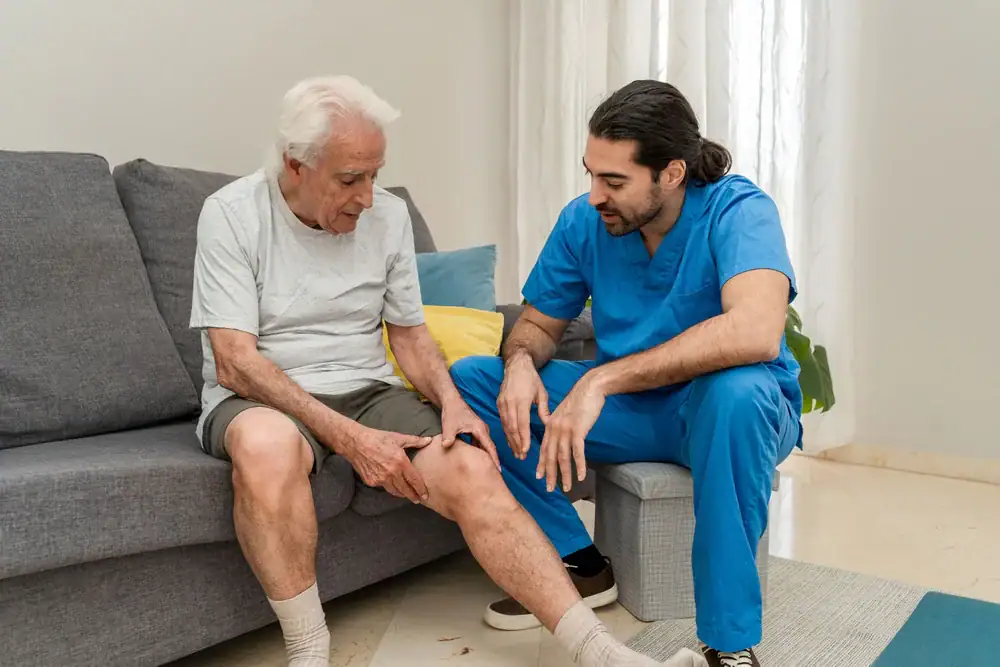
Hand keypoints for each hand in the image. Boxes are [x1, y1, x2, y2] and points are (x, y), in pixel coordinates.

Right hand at [342, 426, 433, 502]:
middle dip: (413, 496)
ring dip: (402, 494)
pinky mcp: (371, 481)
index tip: (425, 496)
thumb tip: (429, 440)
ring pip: (394, 491)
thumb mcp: (398, 438)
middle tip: (418, 500)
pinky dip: (389, 487)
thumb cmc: (378, 438)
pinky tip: (392, 485)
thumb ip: (415, 441)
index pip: (414, 480)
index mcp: (400, 462)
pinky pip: (383, 487)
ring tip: (407, 495)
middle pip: (405, 490)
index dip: (421, 490)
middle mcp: (391, 473)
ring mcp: (380, 479)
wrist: (356, 443)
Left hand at [441, 397, 500, 470]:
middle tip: (495, 476)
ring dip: (487, 457)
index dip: (494, 459)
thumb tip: (445, 445)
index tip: (498, 471)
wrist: (452, 401)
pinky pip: (481, 444)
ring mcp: (481, 430)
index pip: (490, 447)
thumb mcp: (449, 425)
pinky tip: (479, 461)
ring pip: (485, 446)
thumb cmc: (452, 413)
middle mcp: (483, 430)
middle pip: (490, 448)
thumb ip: (448, 436)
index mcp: (480, 429)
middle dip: (493, 461)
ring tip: (489, 471)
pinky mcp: (477, 431)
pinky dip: (481, 452)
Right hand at [497, 353, 549, 459]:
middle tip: (522, 457)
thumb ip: (544, 410)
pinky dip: (506, 433)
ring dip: (511, 441)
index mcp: (521, 400)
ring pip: (505, 426)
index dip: (523, 438)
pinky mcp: (499, 403)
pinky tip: (511, 442)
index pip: (521, 423)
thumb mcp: (542, 393)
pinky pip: (502, 421)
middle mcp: (509, 403)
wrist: (517, 365)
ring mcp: (502, 403)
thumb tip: (548, 425)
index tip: (527, 450)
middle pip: (512, 428)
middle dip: (516, 444)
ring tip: (517, 453)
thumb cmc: (531, 379)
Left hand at [537, 375, 604, 492]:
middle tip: (549, 489)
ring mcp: (565, 430)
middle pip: (550, 456)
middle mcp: (555, 429)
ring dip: (565, 474)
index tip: (539, 476)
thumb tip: (560, 438)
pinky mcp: (578, 430)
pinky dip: (579, 466)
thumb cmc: (580, 401)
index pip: (543, 448)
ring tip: (567, 487)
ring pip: (563, 457)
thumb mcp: (565, 414)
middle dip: (550, 474)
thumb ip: (559, 425)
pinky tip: (580, 476)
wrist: (590, 388)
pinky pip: (577, 452)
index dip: (541, 463)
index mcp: (550, 425)